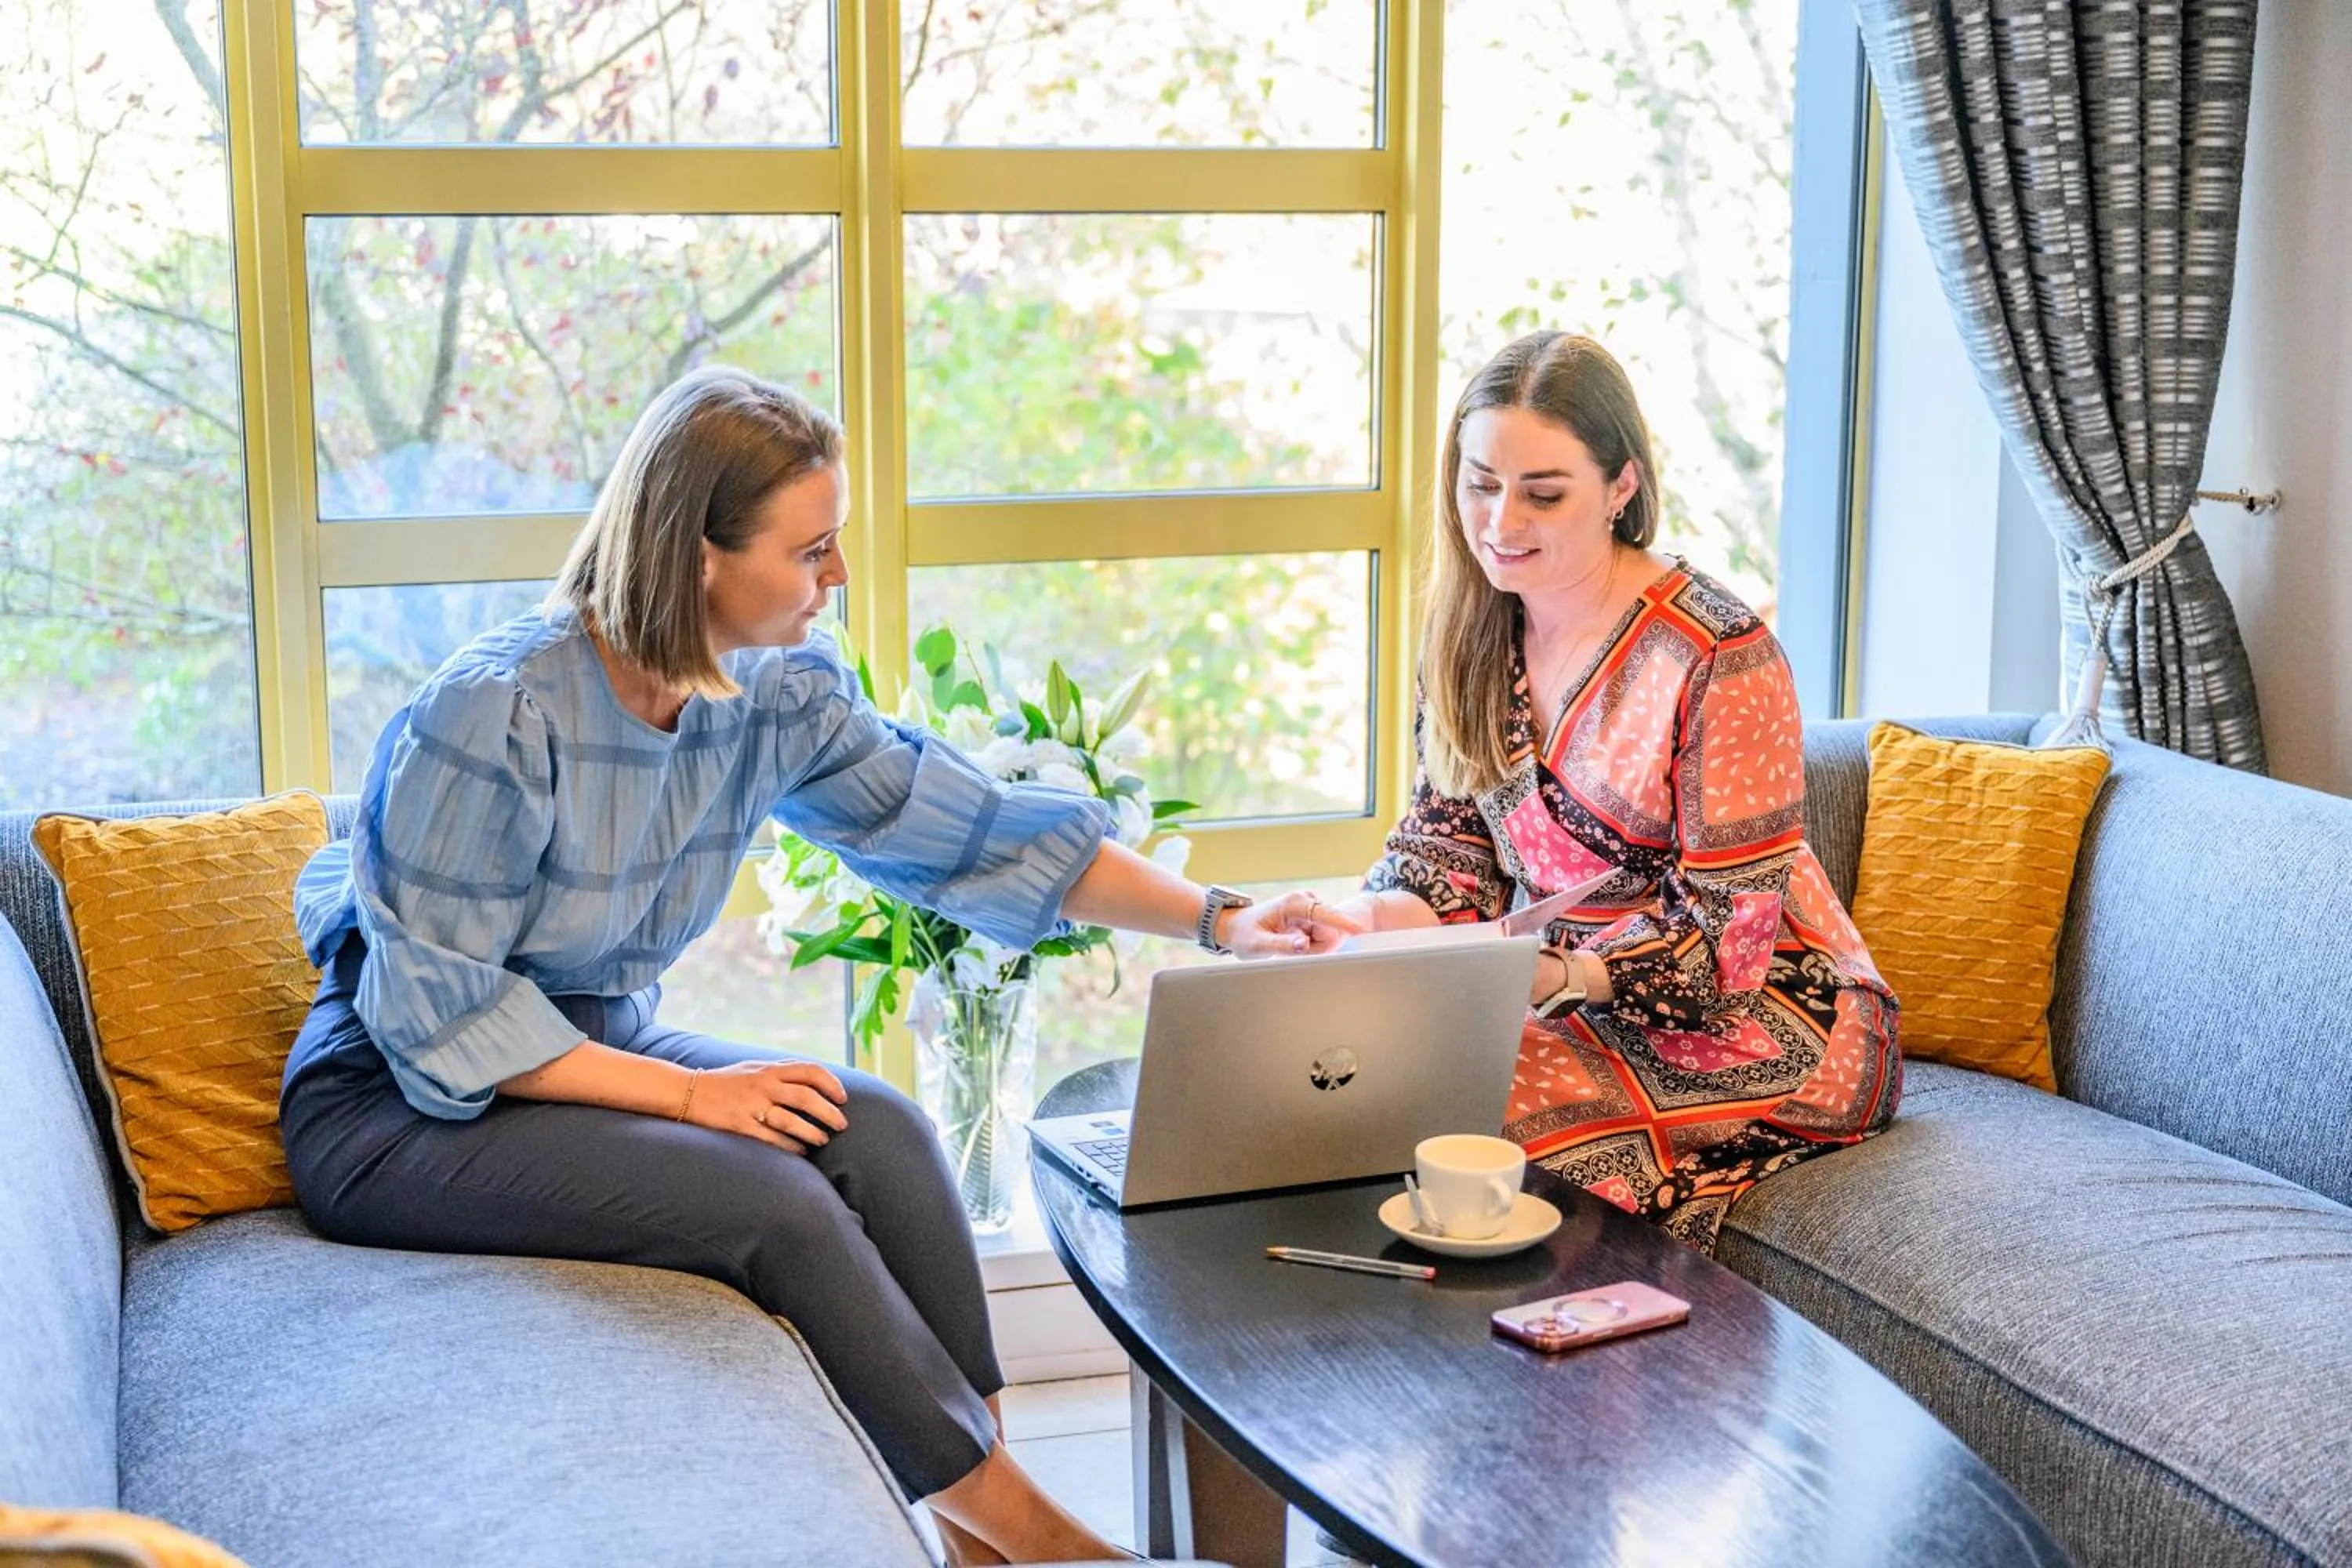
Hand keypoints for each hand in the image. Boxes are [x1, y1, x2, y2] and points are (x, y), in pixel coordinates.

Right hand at [683, 1061, 849, 1152]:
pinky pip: (771, 1138)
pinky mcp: (740, 1125)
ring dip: (812, 1132)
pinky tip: (800, 1152)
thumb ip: (781, 1072)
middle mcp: (763, 1085)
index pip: (810, 1071)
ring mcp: (751, 1106)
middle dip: (829, 1112)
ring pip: (791, 1120)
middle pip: (806, 1097)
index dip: (831, 1083)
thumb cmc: (727, 1081)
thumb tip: (813, 1079)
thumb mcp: (754, 1068)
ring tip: (823, 1140)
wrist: (687, 1092)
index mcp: (769, 1069)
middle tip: (842, 1125)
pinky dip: (789, 1146)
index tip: (843, 1098)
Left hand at [1217, 890, 1364, 958]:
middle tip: (1292, 950)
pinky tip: (1293, 943)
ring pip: (1326, 936)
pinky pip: (1320, 937)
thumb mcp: (1259, 944)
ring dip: (1312, 948)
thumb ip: (1282, 945)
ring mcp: (1308, 909)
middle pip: (1328, 930)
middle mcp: (1305, 901)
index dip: (1344, 923)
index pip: (1325, 914)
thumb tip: (1303, 945)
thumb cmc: (1244, 934)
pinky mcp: (1309, 917)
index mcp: (1293, 903)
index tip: (1361, 930)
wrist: (1234, 927)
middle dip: (1316, 947)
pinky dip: (1310, 945)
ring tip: (1288, 945)